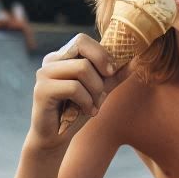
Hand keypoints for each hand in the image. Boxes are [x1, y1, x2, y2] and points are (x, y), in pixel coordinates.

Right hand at [28, 33, 124, 148]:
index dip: (100, 53)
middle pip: (81, 47)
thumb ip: (113, 76)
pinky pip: (74, 88)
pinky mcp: (42, 90)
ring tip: (94, 105)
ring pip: (82, 68)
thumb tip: (136, 60)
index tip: (110, 73)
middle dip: (100, 70)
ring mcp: (44, 74)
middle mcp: (50, 61)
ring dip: (95, 90)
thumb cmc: (75, 112)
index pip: (82, 40)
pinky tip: (87, 112)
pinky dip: (86, 101)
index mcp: (61, 57)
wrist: (56, 138)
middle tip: (103, 91)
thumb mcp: (99, 91)